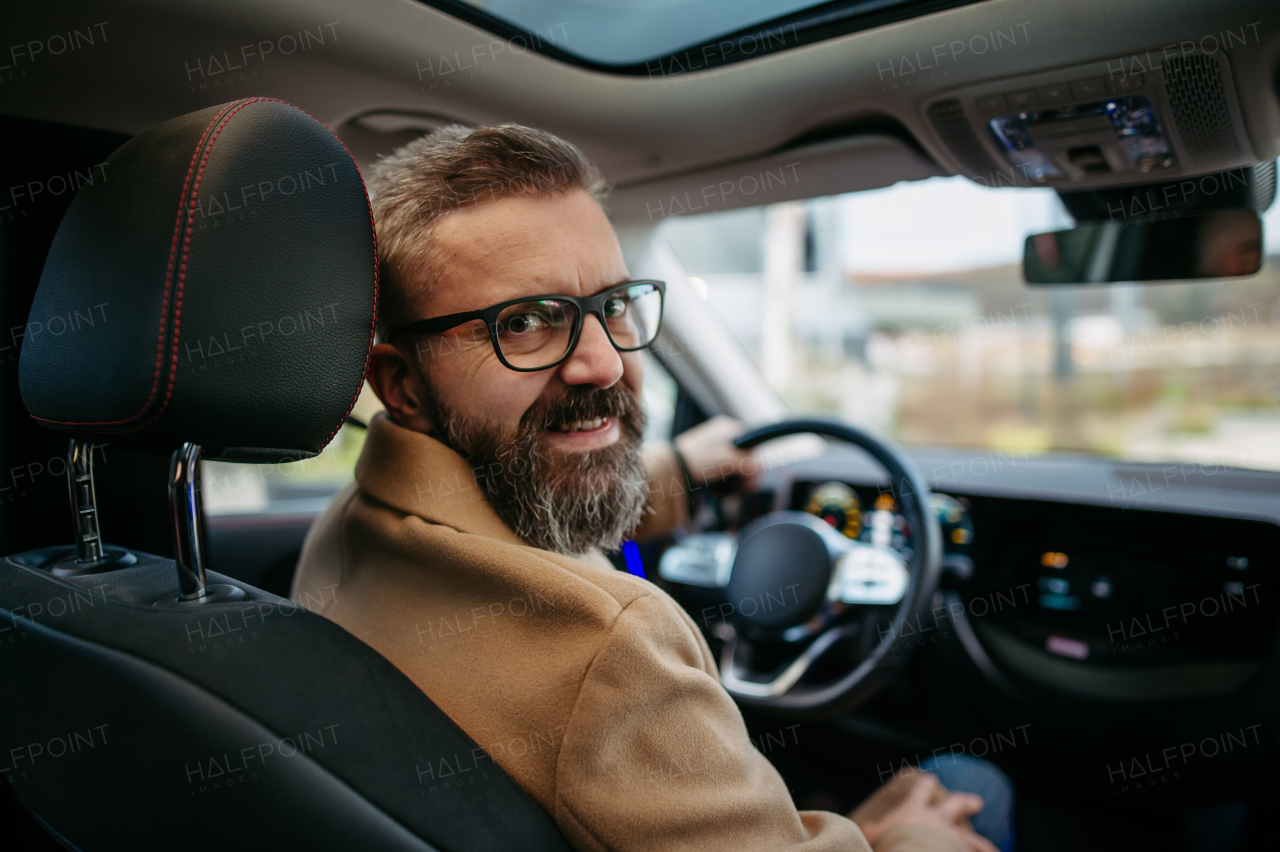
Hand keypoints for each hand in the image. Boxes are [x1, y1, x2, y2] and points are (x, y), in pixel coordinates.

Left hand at [674, 416, 751, 485]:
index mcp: (727, 427)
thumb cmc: (701, 459)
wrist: (673, 468)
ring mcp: (711, 446)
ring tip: (733, 489)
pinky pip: (722, 467)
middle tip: (745, 488)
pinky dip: (725, 477)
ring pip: (733, 463)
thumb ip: (749, 464)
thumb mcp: (730, 459)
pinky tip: (722, 486)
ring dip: (736, 477)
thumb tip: (758, 470)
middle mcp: (720, 434)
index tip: (752, 480)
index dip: (755, 463)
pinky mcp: (704, 459)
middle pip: (743, 455)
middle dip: (746, 473)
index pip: (752, 444)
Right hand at [850, 769, 995, 851]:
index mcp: (912, 808)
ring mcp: (954, 840)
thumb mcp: (863, 832)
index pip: (922, 786)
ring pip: (974, 838)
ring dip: (980, 842)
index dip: (925, 785)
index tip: (928, 782)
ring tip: (991, 848)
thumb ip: (860, 826)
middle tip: (975, 802)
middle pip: (957, 804)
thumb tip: (840, 823)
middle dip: (965, 803)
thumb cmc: (881, 846)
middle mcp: (938, 820)